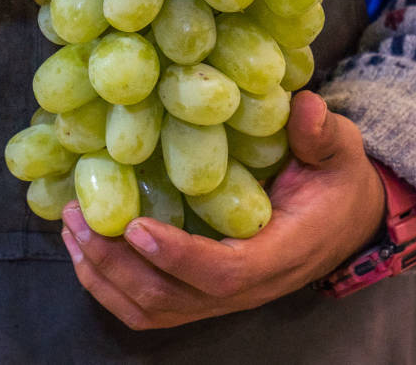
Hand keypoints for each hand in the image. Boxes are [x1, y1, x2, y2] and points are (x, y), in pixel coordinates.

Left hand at [60, 91, 385, 329]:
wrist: (345, 220)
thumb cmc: (337, 181)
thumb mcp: (340, 151)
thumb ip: (323, 133)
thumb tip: (305, 106)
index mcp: (280, 254)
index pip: (223, 273)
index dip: (177, 256)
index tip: (134, 225)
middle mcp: (247, 287)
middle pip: (172, 298)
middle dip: (117, 263)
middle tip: (76, 215)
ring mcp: (221, 298)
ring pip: (153, 309)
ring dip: (104, 276)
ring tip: (70, 226)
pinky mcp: (202, 294)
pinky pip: (150, 307)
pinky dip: (109, 286)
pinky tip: (84, 248)